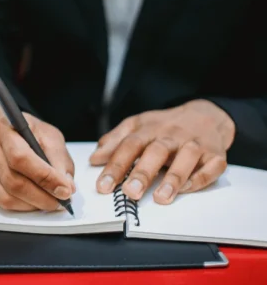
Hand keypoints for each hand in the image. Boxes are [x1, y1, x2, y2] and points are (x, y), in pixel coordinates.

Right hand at [0, 99, 75, 211]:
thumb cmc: (18, 129)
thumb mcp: (45, 132)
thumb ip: (58, 157)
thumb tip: (66, 186)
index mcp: (3, 129)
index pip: (21, 158)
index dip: (46, 178)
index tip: (65, 190)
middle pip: (14, 182)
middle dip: (42, 198)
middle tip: (59, 202)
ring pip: (5, 198)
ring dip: (31, 205)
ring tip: (46, 201)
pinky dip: (19, 206)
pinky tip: (29, 199)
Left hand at [90, 100, 235, 203]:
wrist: (206, 115)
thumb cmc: (165, 125)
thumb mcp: (138, 126)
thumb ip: (115, 141)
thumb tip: (95, 159)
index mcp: (149, 129)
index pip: (129, 146)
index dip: (115, 166)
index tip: (103, 186)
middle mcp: (171, 135)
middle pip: (155, 152)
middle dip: (142, 172)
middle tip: (130, 193)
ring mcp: (195, 144)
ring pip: (185, 158)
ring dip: (173, 178)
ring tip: (160, 198)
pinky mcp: (216, 155)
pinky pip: (211, 167)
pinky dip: (200, 178)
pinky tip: (186, 190)